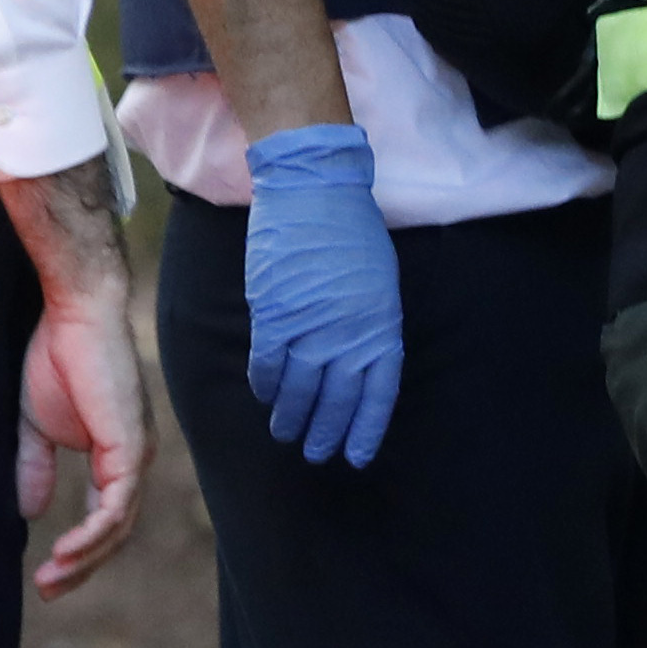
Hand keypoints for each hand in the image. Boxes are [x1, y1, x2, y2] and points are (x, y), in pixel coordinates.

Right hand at [0, 156, 148, 598]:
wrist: (71, 314)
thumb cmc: (55, 357)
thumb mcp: (36, 425)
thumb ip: (33, 467)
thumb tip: (28, 513)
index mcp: (116, 456)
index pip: (106, 517)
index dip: (79, 549)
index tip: (46, 575)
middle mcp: (133, 460)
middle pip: (115, 531)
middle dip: (82, 565)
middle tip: (48, 589)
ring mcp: (136, 455)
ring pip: (119, 526)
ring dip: (85, 558)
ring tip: (51, 578)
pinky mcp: (129, 447)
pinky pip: (116, 506)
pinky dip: (92, 534)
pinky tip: (66, 551)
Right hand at [239, 120, 402, 468]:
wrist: (314, 191)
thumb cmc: (353, 232)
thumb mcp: (380, 284)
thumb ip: (371, 326)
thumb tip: (357, 361)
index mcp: (381, 327)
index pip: (377, 395)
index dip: (365, 429)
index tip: (355, 456)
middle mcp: (348, 336)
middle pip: (336, 400)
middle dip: (325, 433)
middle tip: (315, 454)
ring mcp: (309, 328)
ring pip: (298, 390)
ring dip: (290, 416)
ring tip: (285, 434)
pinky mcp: (273, 316)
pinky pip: (267, 364)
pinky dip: (265, 385)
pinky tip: (264, 397)